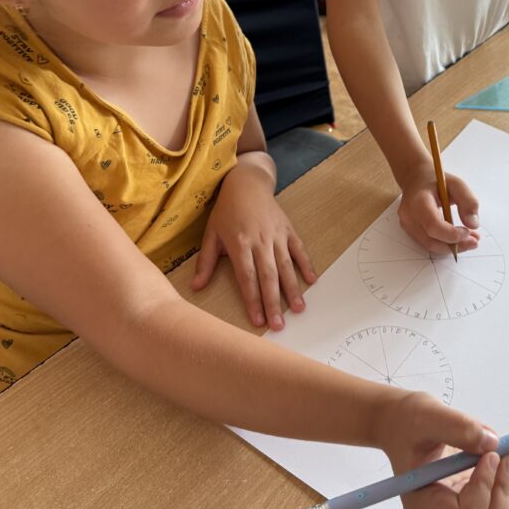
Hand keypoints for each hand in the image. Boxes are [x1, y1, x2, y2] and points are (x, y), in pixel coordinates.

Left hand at [192, 159, 315, 329]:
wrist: (247, 183)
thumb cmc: (226, 210)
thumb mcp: (211, 233)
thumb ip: (205, 261)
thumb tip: (196, 287)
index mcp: (239, 243)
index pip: (247, 277)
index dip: (252, 300)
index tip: (257, 321)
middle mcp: (260, 241)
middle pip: (268, 276)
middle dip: (274, 302)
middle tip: (279, 325)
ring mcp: (276, 235)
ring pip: (286, 266)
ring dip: (293, 289)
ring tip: (300, 310)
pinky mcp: (288, 230)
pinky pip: (299, 250)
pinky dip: (306, 265)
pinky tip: (311, 281)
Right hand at [375, 391, 508, 508]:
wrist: (402, 423)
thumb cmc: (407, 422)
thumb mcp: (428, 416)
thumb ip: (459, 427)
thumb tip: (492, 442)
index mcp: (421, 503)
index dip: (483, 488)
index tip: (491, 456)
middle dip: (500, 490)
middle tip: (506, 456)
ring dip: (505, 488)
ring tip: (504, 456)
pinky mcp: (467, 502)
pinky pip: (495, 508)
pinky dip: (504, 486)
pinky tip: (500, 462)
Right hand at [398, 162, 481, 254]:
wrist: (416, 179)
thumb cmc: (436, 181)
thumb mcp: (457, 184)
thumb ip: (468, 201)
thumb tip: (473, 225)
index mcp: (419, 201)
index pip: (433, 225)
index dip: (452, 234)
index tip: (468, 232)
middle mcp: (409, 216)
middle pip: (431, 241)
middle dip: (455, 245)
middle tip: (474, 241)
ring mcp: (407, 225)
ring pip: (431, 246)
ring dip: (452, 247)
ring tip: (469, 239)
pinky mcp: (410, 231)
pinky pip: (429, 243)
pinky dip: (445, 244)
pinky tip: (458, 238)